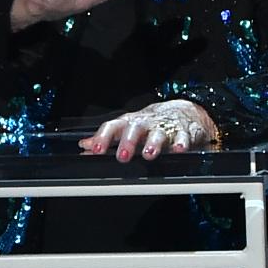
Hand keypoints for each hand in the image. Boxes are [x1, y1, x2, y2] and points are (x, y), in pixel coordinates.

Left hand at [78, 100, 219, 161]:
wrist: (182, 111)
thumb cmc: (149, 123)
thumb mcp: (126, 128)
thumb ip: (106, 138)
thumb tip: (84, 146)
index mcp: (129, 123)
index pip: (112, 127)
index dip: (103, 138)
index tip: (96, 151)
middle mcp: (145, 124)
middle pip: (135, 129)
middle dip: (128, 142)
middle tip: (122, 156)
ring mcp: (164, 127)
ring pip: (158, 134)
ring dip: (153, 144)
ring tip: (149, 154)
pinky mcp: (183, 133)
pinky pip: (183, 137)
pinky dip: (181, 144)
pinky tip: (178, 150)